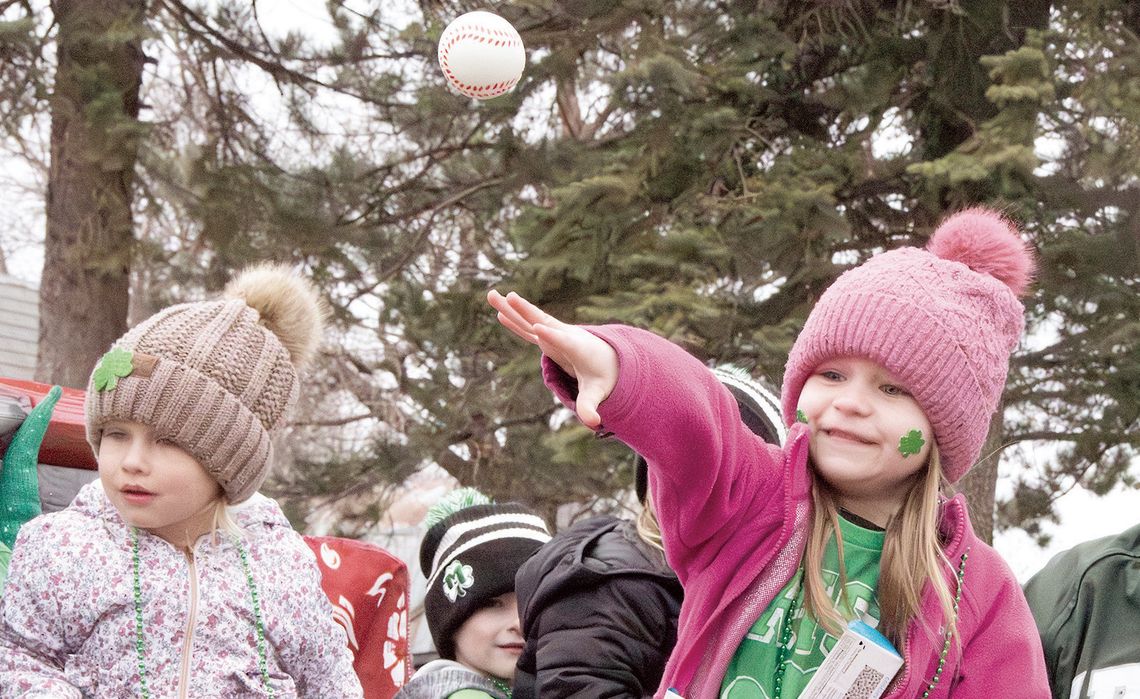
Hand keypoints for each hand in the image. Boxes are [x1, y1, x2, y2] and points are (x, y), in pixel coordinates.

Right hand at [487, 290, 617, 427]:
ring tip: (493, 295)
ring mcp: (554, 334)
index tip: (537, 328)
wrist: (608, 357)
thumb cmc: (602, 375)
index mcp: (577, 348)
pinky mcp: (547, 336)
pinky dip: (514, 319)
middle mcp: (564, 335)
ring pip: (530, 318)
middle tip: (510, 296)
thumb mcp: (598, 392)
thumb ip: (591, 406)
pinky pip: (527, 326)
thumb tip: (593, 423)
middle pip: (542, 320)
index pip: (563, 341)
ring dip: (512, 307)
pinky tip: (499, 314)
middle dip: (526, 310)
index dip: (551, 336)